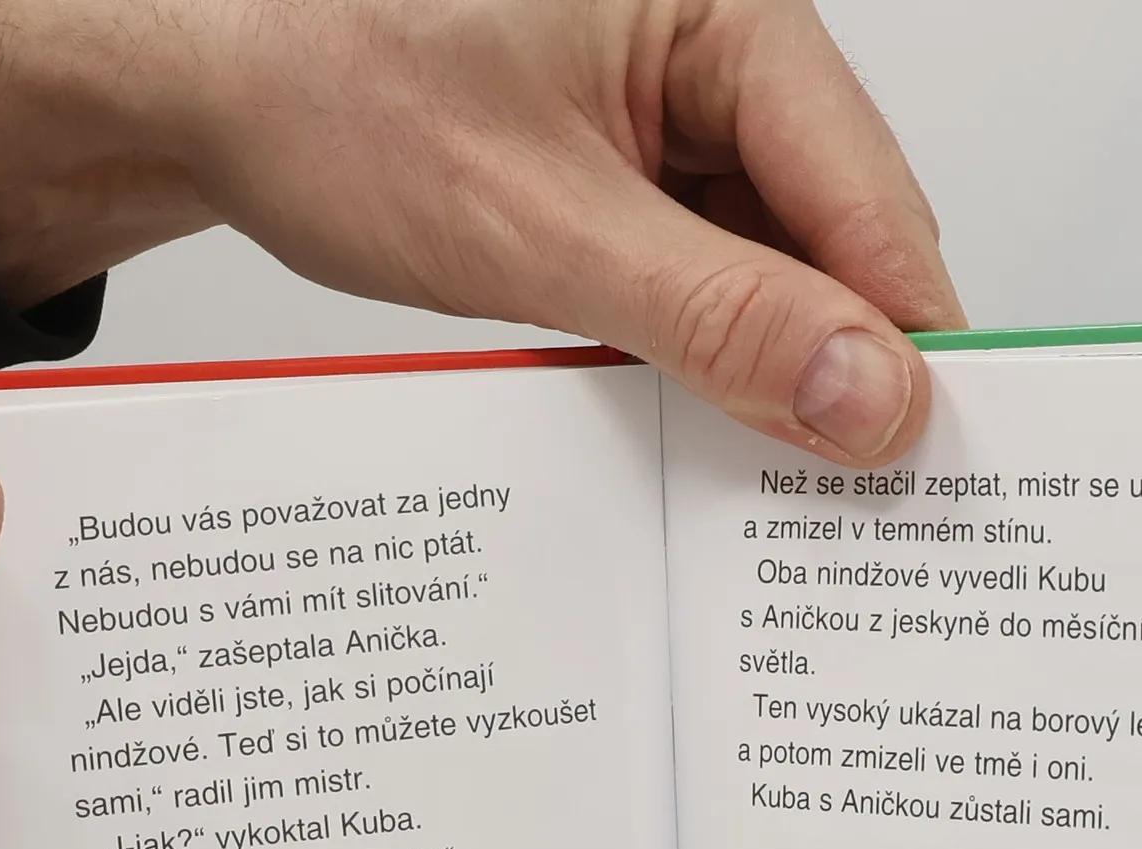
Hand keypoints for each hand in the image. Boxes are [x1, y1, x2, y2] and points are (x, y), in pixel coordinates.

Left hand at [0, 0, 964, 464]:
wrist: (207, 86)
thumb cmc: (334, 89)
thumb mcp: (540, 224)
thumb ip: (715, 313)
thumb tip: (868, 393)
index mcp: (729, 13)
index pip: (871, 198)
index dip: (908, 338)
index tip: (935, 462)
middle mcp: (719, 58)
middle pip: (838, 240)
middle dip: (843, 369)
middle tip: (860, 506)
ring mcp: (675, 124)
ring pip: (775, 273)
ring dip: (772, 375)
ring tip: (784, 489)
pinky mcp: (631, 183)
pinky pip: (707, 281)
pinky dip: (710, 359)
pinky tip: (707, 432)